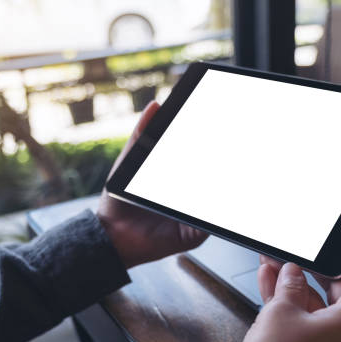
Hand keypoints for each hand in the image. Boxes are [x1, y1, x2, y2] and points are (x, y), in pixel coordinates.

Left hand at [97, 101, 207, 267]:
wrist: (111, 235)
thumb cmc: (119, 201)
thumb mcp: (129, 161)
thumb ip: (141, 135)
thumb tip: (155, 106)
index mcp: (177, 177)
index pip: (199, 161)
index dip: (212, 145)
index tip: (218, 128)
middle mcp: (189, 196)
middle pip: (213, 177)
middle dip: (221, 164)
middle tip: (229, 146)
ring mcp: (194, 215)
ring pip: (216, 200)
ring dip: (219, 188)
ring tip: (218, 174)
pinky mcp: (194, 234)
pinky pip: (209, 224)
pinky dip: (212, 213)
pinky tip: (207, 202)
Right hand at [235, 213, 340, 341]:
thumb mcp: (280, 313)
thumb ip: (290, 285)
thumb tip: (293, 273)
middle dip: (318, 266)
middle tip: (301, 247)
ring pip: (323, 303)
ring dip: (299, 283)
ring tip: (274, 263)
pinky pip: (313, 320)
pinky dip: (295, 303)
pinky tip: (272, 284)